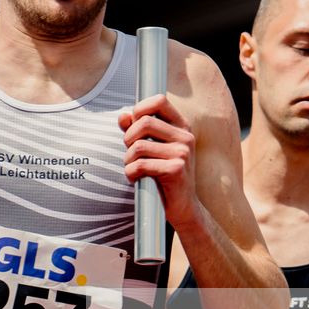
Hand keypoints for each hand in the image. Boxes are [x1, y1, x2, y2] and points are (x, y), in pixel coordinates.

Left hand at [120, 93, 196, 227]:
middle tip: (130, 152)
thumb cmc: (164, 175)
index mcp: (182, 127)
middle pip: (145, 122)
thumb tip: (123, 115)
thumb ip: (137, 130)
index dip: (140, 109)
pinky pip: (140, 165)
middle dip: (129, 138)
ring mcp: (182, 153)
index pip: (160, 100)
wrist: (183, 208)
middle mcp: (185, 137)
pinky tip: (135, 178)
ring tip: (133, 168)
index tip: (134, 125)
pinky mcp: (175, 170)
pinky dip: (130, 173)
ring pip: (138, 146)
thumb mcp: (152, 149)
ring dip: (128, 159)